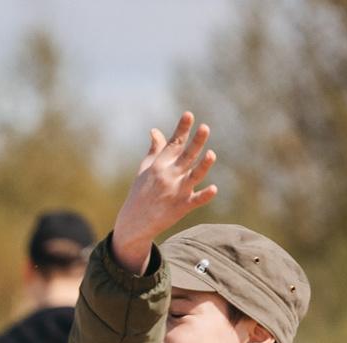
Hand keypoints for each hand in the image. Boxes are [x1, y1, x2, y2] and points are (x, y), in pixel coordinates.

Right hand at [111, 113, 217, 274]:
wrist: (132, 224)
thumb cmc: (140, 193)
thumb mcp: (144, 170)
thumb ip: (155, 150)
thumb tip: (155, 130)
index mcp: (160, 165)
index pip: (174, 143)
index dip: (182, 128)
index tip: (189, 114)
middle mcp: (168, 176)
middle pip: (186, 156)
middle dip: (196, 142)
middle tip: (205, 128)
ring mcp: (175, 191)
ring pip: (193, 176)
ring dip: (203, 166)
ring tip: (211, 154)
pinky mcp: (181, 207)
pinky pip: (195, 201)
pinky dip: (204, 196)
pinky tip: (214, 189)